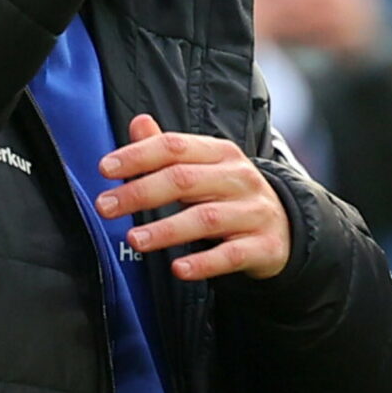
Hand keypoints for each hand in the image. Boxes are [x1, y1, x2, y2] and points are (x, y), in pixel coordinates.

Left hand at [96, 113, 291, 280]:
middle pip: (185, 180)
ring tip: (135, 240)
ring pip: (206, 219)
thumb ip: (169, 149)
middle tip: (106, 207)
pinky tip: (178, 269)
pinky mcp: (264, 246)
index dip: (138, 156)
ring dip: (166, 230)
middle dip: (141, 192)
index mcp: (221, 154)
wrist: (286, 228)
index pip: (175, 147)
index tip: (105, 169)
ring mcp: (253, 213)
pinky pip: (231, 255)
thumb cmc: (231, 195)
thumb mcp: (204, 168)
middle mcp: (239, 179)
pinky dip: (204, 263)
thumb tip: (138, 123)